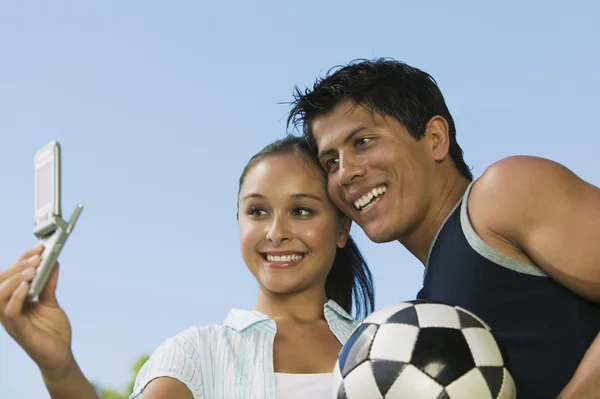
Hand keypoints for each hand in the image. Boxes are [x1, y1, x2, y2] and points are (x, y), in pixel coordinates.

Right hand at [0, 244, 74, 379]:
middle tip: (36, 256)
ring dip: (15, 279)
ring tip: (31, 269)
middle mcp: (9, 310)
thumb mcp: (51, 302)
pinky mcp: (19, 331)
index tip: (37, 248)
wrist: (59, 355)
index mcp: (15, 301)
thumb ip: (49, 284)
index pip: (10, 277)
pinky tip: (26, 287)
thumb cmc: (51, 330)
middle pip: (1, 283)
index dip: (21, 260)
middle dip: (17, 266)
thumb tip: (53, 262)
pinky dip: (16, 297)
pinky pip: (11, 312)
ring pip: (0, 296)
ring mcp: (12, 321)